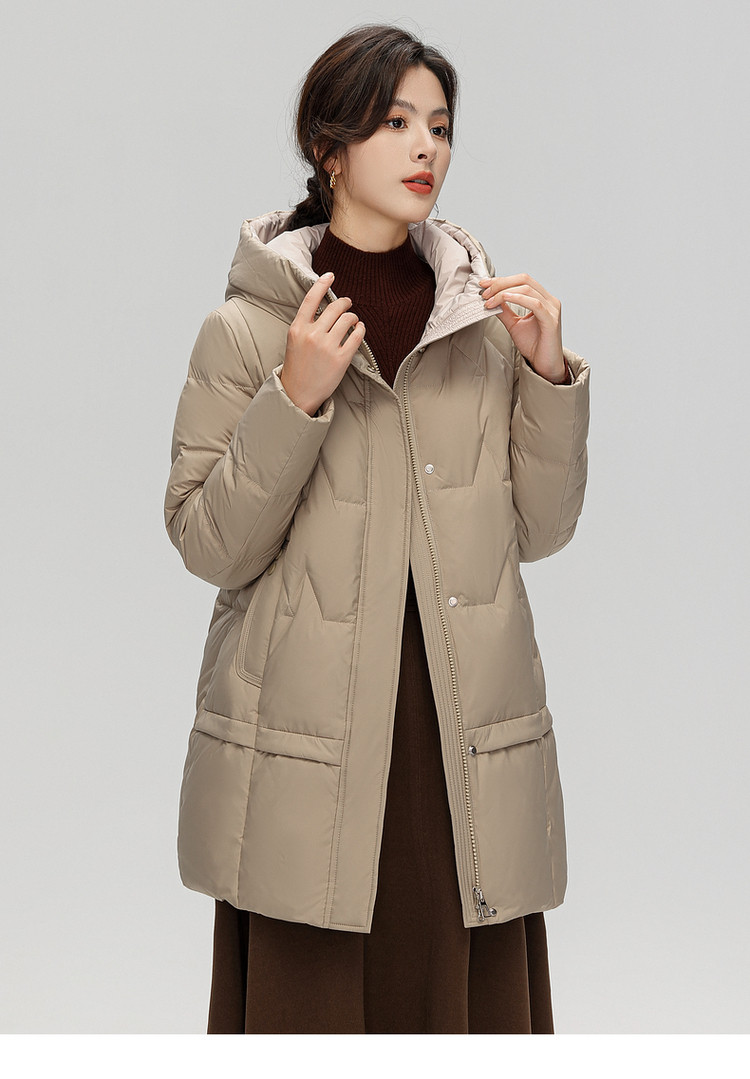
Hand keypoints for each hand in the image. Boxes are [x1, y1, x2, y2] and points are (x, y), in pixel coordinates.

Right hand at [280, 272, 365, 415]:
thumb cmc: (297, 366)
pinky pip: (357, 335)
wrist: (298, 393)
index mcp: (298, 328)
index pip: (312, 298)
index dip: (322, 283)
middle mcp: (312, 335)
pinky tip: (359, 330)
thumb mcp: (294, 341)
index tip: (331, 275)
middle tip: (348, 304)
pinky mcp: (341, 359)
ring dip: (353, 317)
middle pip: (335, 307)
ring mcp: (327, 347)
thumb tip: (326, 307)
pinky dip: (361, 329)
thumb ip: (306, 324)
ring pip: (348, 319)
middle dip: (345, 302)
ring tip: (353, 321)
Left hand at [477, 273, 566, 382]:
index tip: (484, 284)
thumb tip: (490, 299)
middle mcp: (549, 301)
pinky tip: (504, 298)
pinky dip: (518, 298)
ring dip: (504, 291)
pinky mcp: (551, 320)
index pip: (522, 280)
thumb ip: (504, 311)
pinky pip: (535, 304)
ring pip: (527, 289)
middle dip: (501, 283)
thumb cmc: (534, 346)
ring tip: (489, 299)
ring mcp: (552, 309)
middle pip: (524, 280)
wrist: (544, 365)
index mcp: (542, 299)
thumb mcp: (514, 324)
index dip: (502, 280)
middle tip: (485, 292)